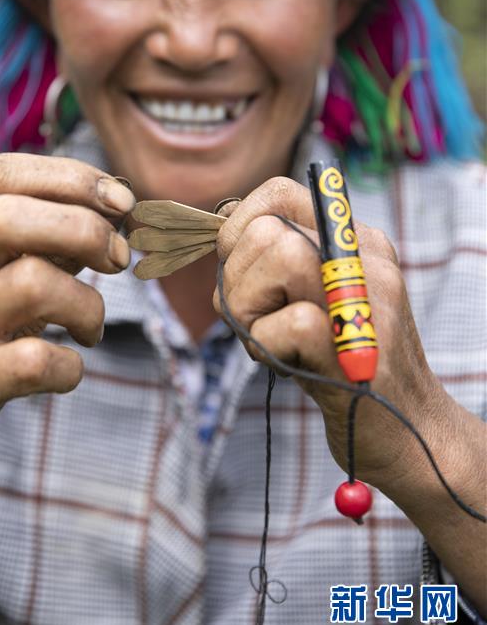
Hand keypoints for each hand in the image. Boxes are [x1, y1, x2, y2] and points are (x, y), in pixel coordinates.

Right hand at [0, 153, 134, 475]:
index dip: (72, 178)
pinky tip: (67, 368)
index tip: (122, 202)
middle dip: (84, 229)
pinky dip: (70, 366)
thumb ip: (49, 238)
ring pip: (31, 284)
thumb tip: (120, 210)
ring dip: (87, 304)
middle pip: (9, 219)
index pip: (3, 175)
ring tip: (90, 327)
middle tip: (117, 260)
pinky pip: (33, 361)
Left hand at [213, 177, 449, 493]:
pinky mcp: (357, 343)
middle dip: (236, 281)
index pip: (278, 192)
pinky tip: (290, 365)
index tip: (235, 268)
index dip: (236, 226)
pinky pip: (288, 322)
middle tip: (255, 321)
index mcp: (353, 241)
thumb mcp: (309, 302)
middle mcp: (365, 257)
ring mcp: (366, 296)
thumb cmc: (339, 366)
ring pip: (277, 257)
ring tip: (274, 343)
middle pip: (265, 230)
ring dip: (249, 312)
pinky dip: (269, 347)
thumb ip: (272, 264)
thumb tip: (219, 226)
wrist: (405, 432)